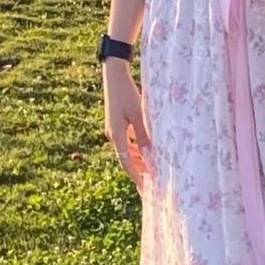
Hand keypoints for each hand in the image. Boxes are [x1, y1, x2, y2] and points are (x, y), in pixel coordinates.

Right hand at [102, 59, 152, 196]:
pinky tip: (145, 148)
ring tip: (151, 167)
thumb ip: (143, 136)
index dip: (136, 177)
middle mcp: (113, 135)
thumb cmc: (126, 93)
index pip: (126, 163)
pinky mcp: (116, 122)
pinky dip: (135, 147)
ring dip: (138, 159)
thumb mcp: (139, 115)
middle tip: (152, 180)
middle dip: (138, 170)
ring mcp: (113, 129)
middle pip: (126, 159)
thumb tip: (149, 155)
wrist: (114, 75)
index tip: (146, 188)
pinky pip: (126, 140)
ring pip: (126, 150)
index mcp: (117, 136)